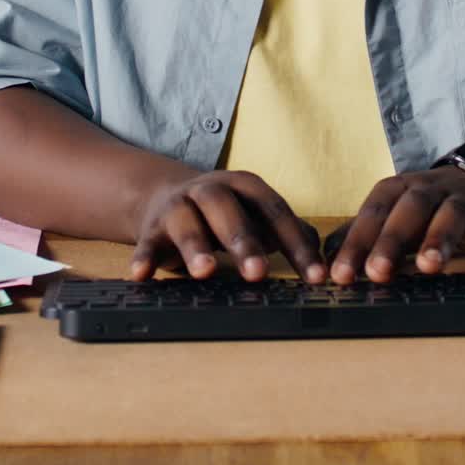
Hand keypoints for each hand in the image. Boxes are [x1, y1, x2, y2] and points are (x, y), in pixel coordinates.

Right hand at [129, 169, 326, 283]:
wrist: (165, 196)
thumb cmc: (224, 214)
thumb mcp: (256, 215)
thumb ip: (287, 231)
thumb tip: (323, 253)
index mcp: (245, 187)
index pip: (275, 212)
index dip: (295, 244)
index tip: (314, 277)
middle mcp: (210, 191)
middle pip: (227, 210)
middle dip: (243, 240)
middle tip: (258, 272)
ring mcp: (178, 207)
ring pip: (186, 222)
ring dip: (195, 247)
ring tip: (206, 272)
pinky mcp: (150, 228)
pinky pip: (145, 243)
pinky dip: (142, 258)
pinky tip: (142, 275)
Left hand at [325, 169, 464, 282]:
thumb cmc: (423, 207)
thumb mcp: (390, 213)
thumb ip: (360, 234)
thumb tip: (323, 261)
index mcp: (397, 190)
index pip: (372, 214)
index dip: (356, 243)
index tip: (341, 277)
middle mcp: (429, 189)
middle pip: (409, 209)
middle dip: (392, 240)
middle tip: (378, 273)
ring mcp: (464, 200)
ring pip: (452, 214)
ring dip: (441, 239)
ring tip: (431, 268)